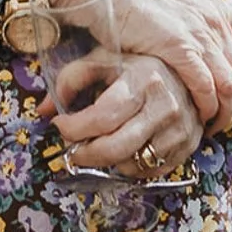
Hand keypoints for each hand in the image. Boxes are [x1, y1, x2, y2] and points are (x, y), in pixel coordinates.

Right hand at [40, 0, 231, 135]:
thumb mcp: (175, 7)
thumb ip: (194, 26)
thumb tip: (203, 54)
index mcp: (217, 7)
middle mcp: (214, 18)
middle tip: (218, 116)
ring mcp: (198, 32)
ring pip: (229, 86)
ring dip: (223, 112)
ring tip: (209, 126)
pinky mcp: (178, 46)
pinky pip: (205, 87)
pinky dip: (204, 108)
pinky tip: (194, 118)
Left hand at [43, 52, 202, 178]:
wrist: (189, 73)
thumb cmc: (139, 66)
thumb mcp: (105, 59)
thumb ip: (71, 79)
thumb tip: (42, 109)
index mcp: (142, 79)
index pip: (102, 117)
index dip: (74, 128)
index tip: (59, 125)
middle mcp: (164, 105)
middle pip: (115, 148)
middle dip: (85, 155)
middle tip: (72, 150)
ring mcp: (179, 129)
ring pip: (131, 164)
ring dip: (108, 161)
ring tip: (100, 144)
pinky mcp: (187, 147)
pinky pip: (149, 171)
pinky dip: (130, 166)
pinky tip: (124, 149)